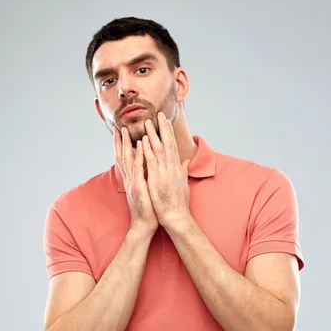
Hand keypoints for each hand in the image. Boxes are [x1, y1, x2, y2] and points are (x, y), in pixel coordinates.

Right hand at [113, 126, 158, 236]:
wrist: (144, 225)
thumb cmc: (147, 208)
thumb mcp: (145, 190)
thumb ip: (144, 178)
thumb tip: (147, 167)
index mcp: (131, 179)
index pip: (125, 159)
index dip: (123, 145)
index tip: (122, 131)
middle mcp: (129, 179)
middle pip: (122, 156)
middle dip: (120, 141)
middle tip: (119, 126)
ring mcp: (132, 183)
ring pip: (127, 161)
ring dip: (126, 145)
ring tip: (125, 132)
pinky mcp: (138, 188)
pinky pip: (138, 171)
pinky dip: (138, 159)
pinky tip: (139, 149)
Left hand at [141, 112, 190, 227]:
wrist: (176, 216)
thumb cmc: (179, 203)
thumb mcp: (183, 184)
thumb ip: (183, 170)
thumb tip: (185, 161)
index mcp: (177, 168)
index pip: (173, 146)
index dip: (169, 133)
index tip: (166, 121)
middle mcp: (172, 168)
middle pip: (168, 143)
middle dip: (163, 128)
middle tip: (159, 114)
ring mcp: (164, 173)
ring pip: (159, 149)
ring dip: (154, 135)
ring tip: (148, 122)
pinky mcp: (157, 180)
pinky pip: (151, 162)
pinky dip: (148, 150)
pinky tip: (144, 141)